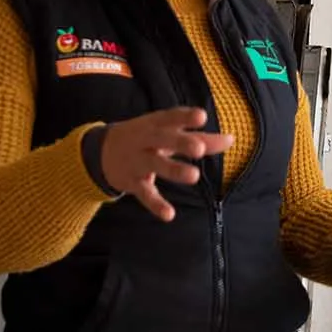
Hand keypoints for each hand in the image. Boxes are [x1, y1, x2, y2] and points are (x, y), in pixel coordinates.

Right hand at [98, 108, 234, 221]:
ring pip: (155, 165)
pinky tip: (169, 215)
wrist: (100, 152)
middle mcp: (145, 140)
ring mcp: (137, 161)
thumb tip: (231, 139)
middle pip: (162, 139)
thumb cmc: (145, 139)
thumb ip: (201, 138)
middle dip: (180, 142)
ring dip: (173, 170)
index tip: (201, 116)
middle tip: (199, 148)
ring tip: (193, 176)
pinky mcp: (132, 182)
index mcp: (155, 124)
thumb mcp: (168, 134)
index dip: (184, 116)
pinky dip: (156, 204)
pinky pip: (144, 194)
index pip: (170, 117)